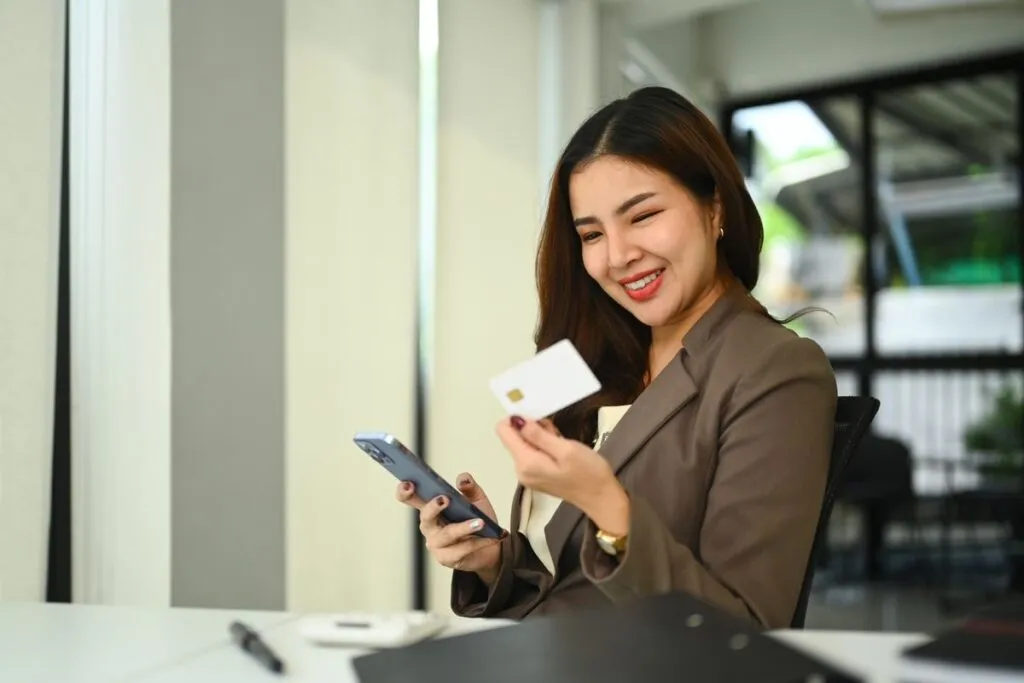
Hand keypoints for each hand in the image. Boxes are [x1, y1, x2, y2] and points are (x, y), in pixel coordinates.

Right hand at [396, 473, 503, 585]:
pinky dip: (477, 542)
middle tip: (445, 499)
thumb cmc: (478, 520)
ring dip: (463, 528)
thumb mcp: (477, 500)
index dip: (405, 491)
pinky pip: (461, 549)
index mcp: (431, 508)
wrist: (491, 547)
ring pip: (446, 535)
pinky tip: (489, 537)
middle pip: (425, 517)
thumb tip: (463, 479)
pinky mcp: (446, 558)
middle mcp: (429, 526)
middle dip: (433, 507)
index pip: (411, 498)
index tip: (409, 483)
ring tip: (480, 522)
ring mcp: (436, 543)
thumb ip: (470, 488)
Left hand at [495, 416, 630, 535]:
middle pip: (514, 437)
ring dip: (540, 436)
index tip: (538, 417)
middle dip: (532, 428)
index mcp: (525, 462)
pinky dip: (544, 445)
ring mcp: (528, 474)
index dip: (517, 419)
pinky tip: (560, 448)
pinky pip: (533, 453)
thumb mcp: (566, 449)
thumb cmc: (588, 472)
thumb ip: (538, 435)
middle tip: (556, 432)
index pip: (503, 431)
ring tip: (561, 441)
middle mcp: (520, 469)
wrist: (601, 497)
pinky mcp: (537, 475)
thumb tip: (516, 420)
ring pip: (525, 443)